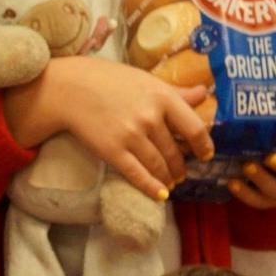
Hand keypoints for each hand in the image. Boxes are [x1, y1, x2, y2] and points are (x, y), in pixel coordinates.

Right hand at [9, 57, 205, 199]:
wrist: (70, 89)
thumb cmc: (109, 80)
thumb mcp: (146, 80)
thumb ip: (175, 91)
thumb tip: (203, 93)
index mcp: (162, 96)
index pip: (194, 128)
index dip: (204, 146)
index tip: (206, 155)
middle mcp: (150, 117)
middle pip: (175, 152)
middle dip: (181, 167)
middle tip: (182, 174)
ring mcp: (131, 135)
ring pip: (158, 166)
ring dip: (168, 178)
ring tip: (171, 183)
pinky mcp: (113, 151)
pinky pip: (137, 175)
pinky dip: (151, 187)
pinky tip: (160, 194)